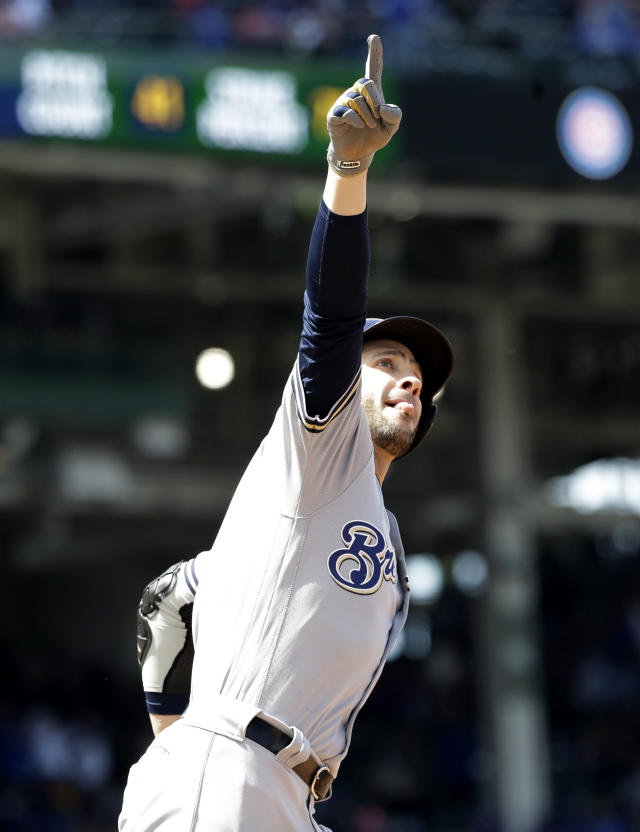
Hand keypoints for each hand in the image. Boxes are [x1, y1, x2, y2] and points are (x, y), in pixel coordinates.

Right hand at [327, 34, 401, 176]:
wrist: (359, 154)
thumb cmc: (374, 137)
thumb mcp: (391, 128)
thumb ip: (395, 116)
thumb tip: (383, 108)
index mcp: (371, 93)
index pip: (374, 69)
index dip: (375, 53)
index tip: (374, 37)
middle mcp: (356, 93)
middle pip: (365, 83)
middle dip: (375, 100)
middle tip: (378, 116)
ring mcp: (343, 102)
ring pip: (356, 99)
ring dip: (367, 115)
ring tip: (368, 126)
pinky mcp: (334, 114)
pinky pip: (346, 110)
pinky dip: (356, 119)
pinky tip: (360, 126)